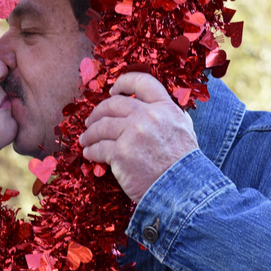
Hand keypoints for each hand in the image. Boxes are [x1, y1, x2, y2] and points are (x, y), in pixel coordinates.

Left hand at [79, 72, 198, 202]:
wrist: (182, 188)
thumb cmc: (184, 163)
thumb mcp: (185, 129)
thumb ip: (171, 116)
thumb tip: (160, 109)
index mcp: (164, 107)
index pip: (141, 81)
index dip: (123, 82)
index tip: (112, 90)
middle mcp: (147, 116)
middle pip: (114, 104)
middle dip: (98, 112)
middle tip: (91, 121)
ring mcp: (132, 134)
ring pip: (101, 126)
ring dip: (90, 133)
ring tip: (85, 139)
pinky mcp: (120, 154)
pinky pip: (98, 148)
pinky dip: (91, 151)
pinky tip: (89, 154)